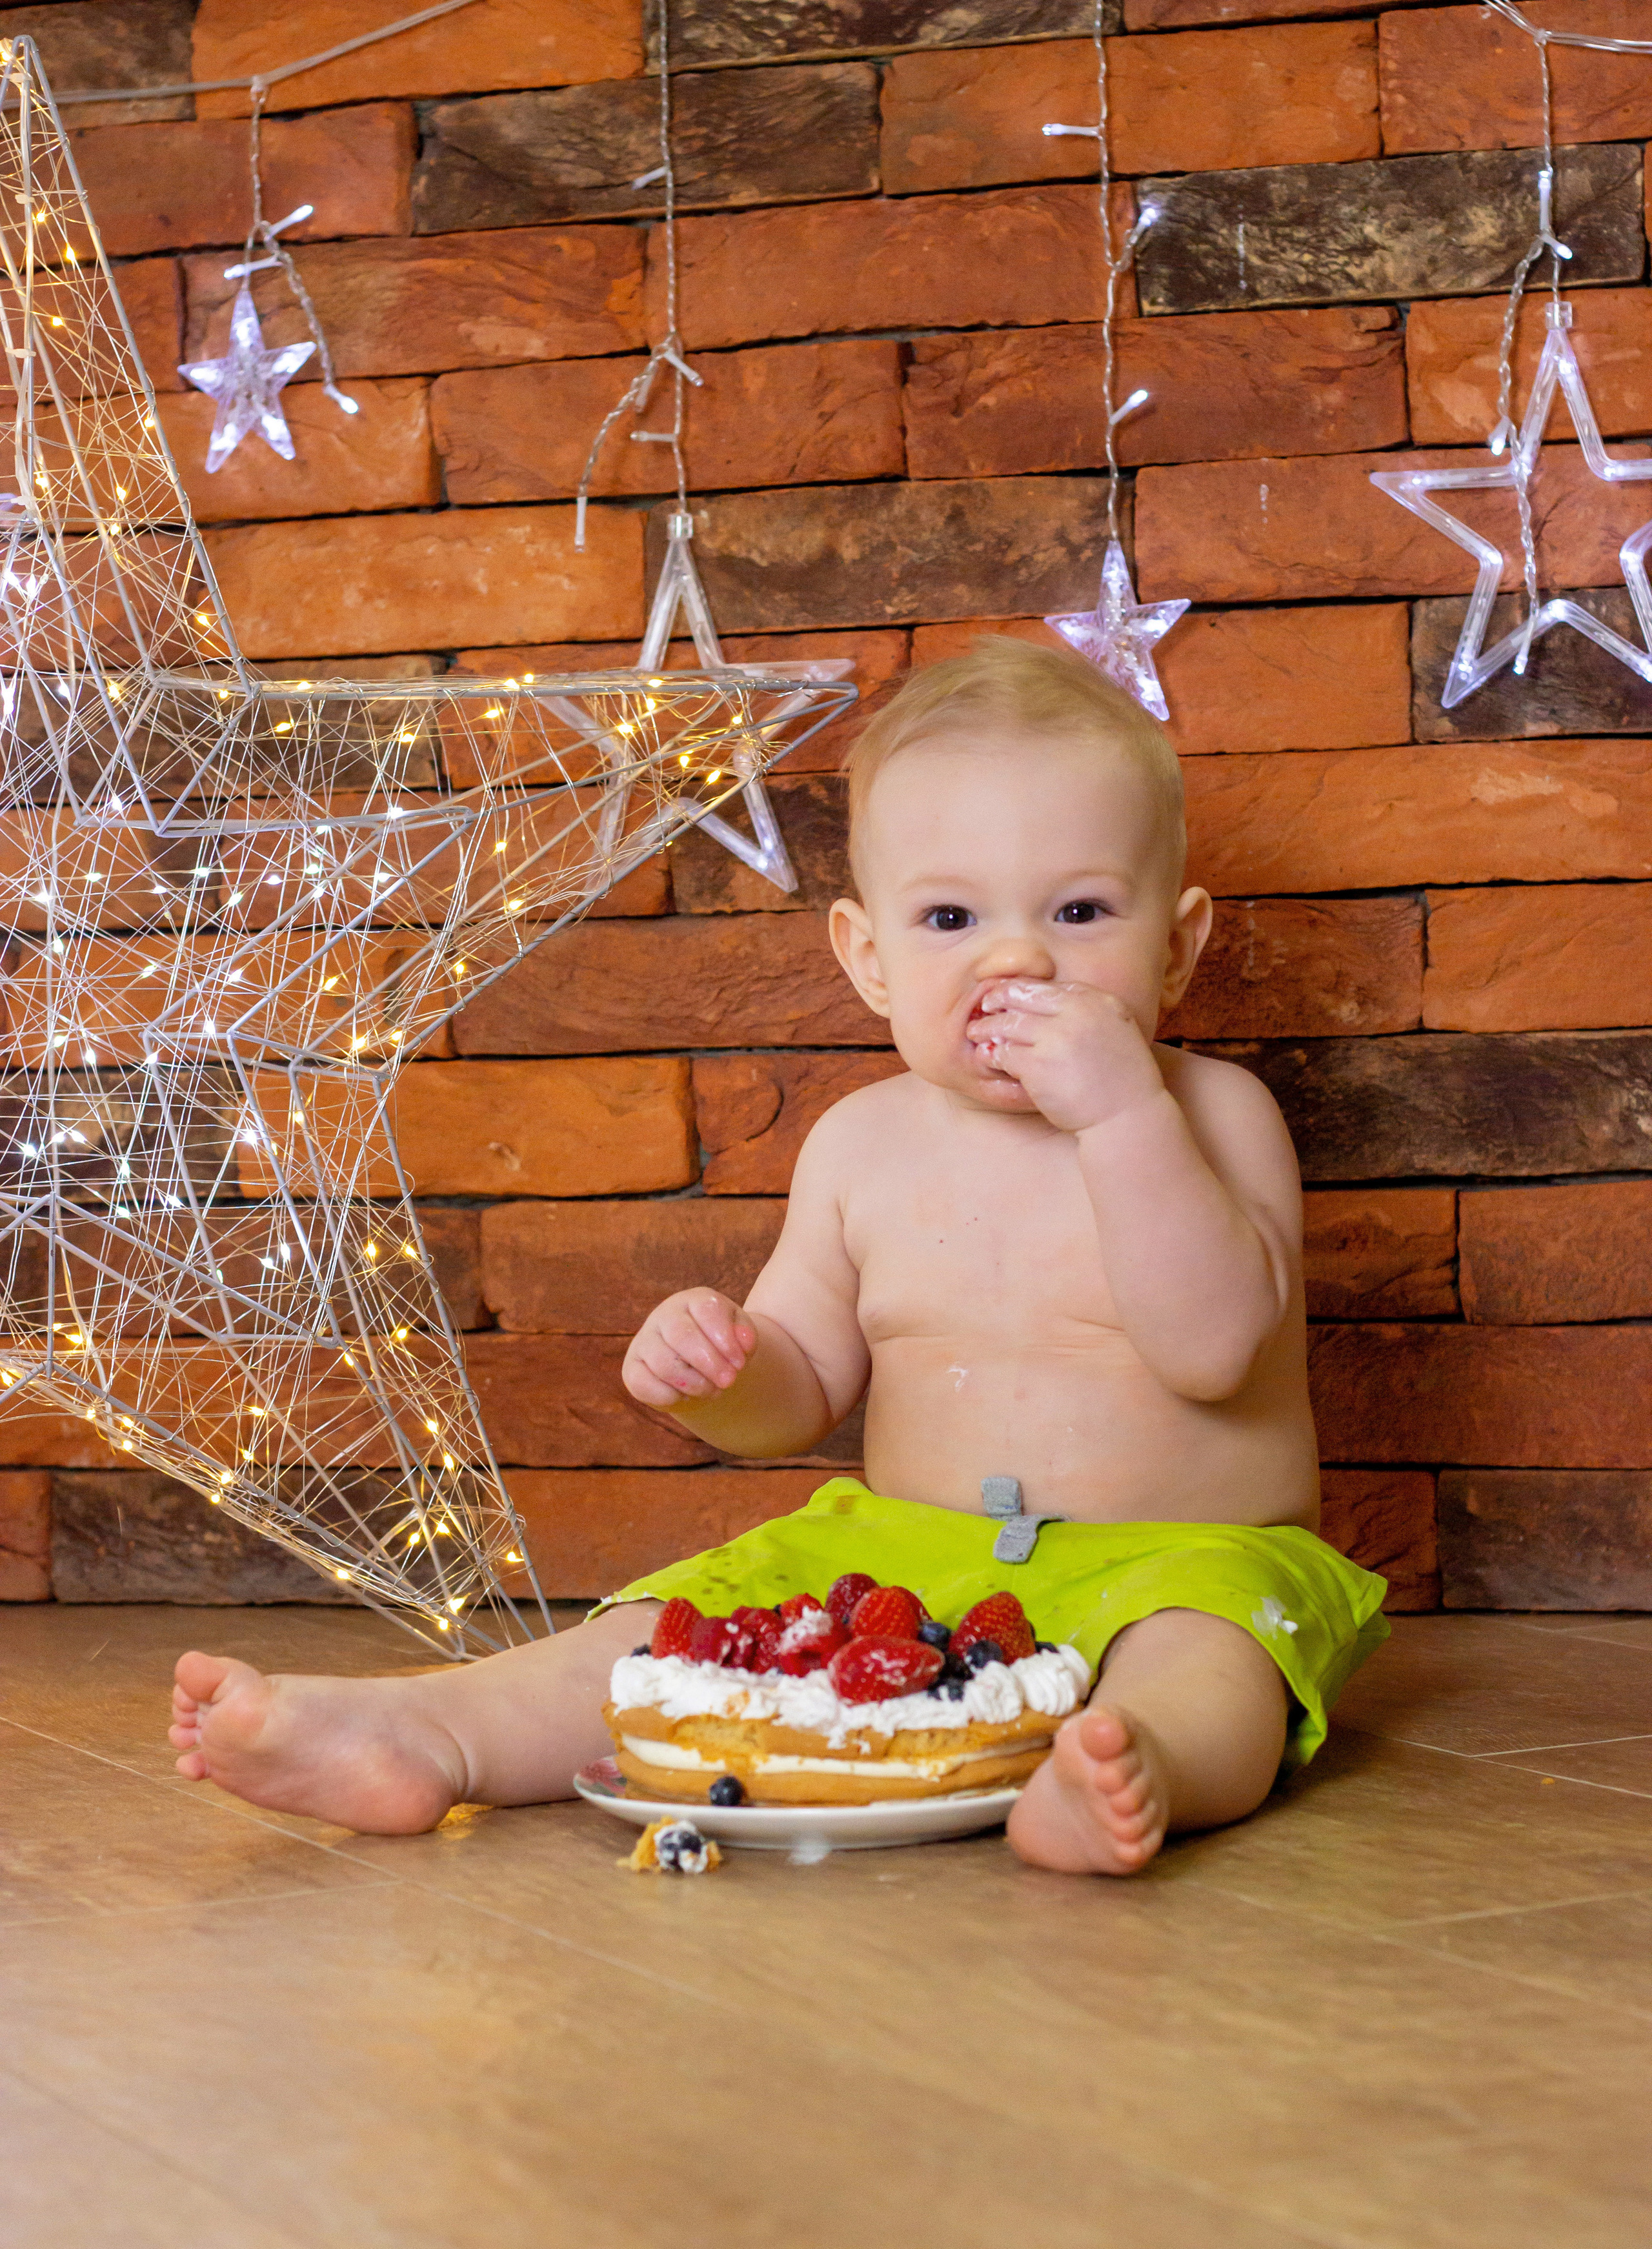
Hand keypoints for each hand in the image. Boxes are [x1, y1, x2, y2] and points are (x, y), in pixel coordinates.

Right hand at [623, 1288, 757, 1408]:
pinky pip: (644, 1384)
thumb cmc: (722, 1347)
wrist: (702, 1369)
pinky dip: (670, 1396)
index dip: (725, 1338)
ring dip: (694, 1383)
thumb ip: (746, 1335)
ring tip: (713, 1390)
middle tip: (729, 1382)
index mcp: (693, 1301)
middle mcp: (664, 1316)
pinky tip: (686, 1395)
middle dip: (709, 1363)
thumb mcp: (740, 1337)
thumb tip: (745, 1342)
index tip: (739, 1363)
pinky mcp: (632, 1369)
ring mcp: (645, 1341)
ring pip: (664, 1363)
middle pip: (681, 1335)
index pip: (706, 1310)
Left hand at [966, 979, 1165, 1132]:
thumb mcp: (1118, 1031)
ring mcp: (1055, 1039)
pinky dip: (993, 1054)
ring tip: (976, 1032)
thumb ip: (1089, 1013)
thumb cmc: (1123, 1080)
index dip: (1022, 989)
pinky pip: (1005, 1054)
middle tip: (984, 1007)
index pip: (1049, 987)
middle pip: (1024, 998)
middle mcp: (1077, 1014)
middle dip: (999, 1000)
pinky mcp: (1038, 1066)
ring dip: (988, 1028)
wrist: (1128, 1117)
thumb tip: (1053, 1000)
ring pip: (1008, 1024)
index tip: (1008, 994)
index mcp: (1098, 1002)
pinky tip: (987, 1057)